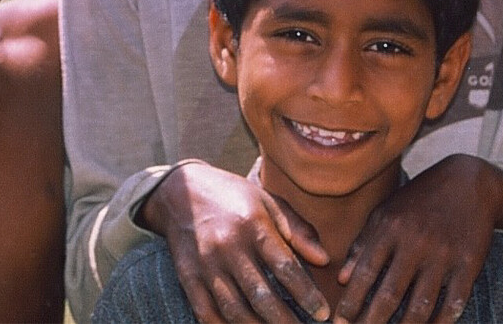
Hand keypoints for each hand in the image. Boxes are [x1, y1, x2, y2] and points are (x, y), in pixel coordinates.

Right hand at [141, 161, 330, 322]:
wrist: (178, 191)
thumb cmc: (232, 195)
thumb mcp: (267, 201)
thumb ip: (297, 229)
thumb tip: (324, 259)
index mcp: (253, 224)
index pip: (286, 267)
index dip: (307, 295)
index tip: (322, 313)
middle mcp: (229, 246)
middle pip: (261, 295)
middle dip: (285, 320)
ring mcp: (205, 264)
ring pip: (235, 309)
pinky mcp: (187, 276)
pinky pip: (207, 312)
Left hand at [335, 155, 502, 322]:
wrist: (470, 181)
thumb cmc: (419, 200)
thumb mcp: (386, 212)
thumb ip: (363, 243)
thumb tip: (342, 279)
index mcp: (391, 228)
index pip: (365, 273)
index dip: (351, 302)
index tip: (339, 322)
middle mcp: (416, 242)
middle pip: (390, 294)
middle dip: (372, 322)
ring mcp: (444, 255)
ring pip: (420, 305)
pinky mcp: (469, 263)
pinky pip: (453, 302)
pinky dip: (440, 323)